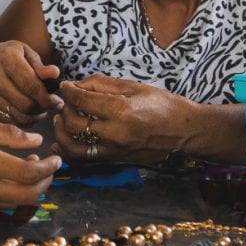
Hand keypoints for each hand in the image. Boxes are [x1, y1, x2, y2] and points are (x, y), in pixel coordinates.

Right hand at [0, 41, 63, 123]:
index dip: (47, 98)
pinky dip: (22, 121)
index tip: (57, 101)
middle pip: (25, 103)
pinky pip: (8, 120)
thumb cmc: (9, 57)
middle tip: (50, 105)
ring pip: (17, 115)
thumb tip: (55, 74)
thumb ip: (40, 66)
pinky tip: (28, 113)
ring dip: (34, 117)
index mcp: (7, 58)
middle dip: (42, 108)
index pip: (31, 85)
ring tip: (40, 110)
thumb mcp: (26, 53)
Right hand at [0, 118, 61, 209]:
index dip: (48, 169)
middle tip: (49, 170)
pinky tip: (9, 179)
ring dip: (28, 191)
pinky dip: (10, 196)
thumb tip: (36, 143)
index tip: (55, 160)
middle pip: (27, 196)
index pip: (29, 174)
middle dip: (44, 184)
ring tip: (31, 171)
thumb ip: (6, 134)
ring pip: (13, 204)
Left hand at [53, 74, 191, 163]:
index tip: (66, 86)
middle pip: (73, 123)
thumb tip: (76, 85)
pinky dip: (70, 150)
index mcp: (121, 110)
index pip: (82, 100)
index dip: (68, 91)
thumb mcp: (134, 86)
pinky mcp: (116, 160)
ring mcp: (115, 150)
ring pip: (74, 147)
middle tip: (65, 102)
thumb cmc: (161, 104)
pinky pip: (85, 159)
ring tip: (62, 120)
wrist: (184, 130)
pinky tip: (64, 141)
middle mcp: (115, 133)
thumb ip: (102, 84)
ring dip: (61, 133)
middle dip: (64, 110)